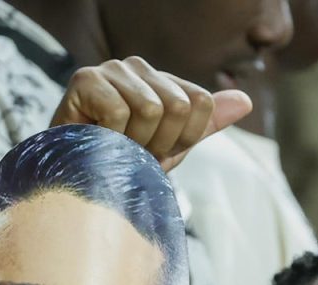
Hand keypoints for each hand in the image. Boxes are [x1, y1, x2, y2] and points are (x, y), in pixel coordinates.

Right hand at [50, 57, 251, 171]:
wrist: (71, 184)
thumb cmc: (118, 166)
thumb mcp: (169, 148)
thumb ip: (204, 125)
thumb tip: (246, 100)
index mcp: (161, 81)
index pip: (201, 102)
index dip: (183, 139)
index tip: (156, 153)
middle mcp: (138, 68)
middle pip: (178, 106)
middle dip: (158, 144)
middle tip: (130, 154)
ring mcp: (110, 70)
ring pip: (151, 109)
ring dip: (133, 145)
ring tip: (112, 150)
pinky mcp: (84, 79)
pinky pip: (119, 112)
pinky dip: (109, 139)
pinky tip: (94, 143)